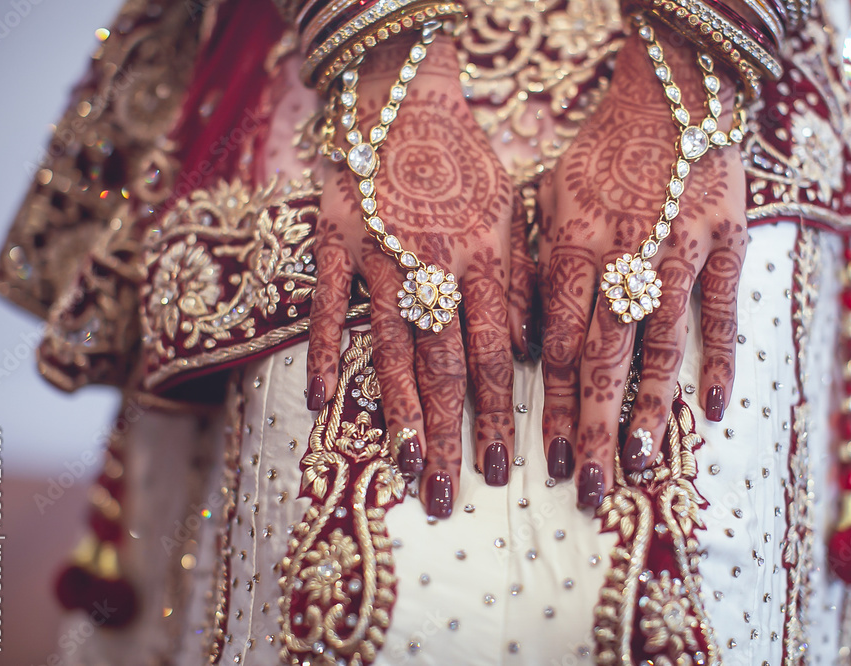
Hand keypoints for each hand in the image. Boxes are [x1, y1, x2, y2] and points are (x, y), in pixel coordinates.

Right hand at [306, 36, 515, 517]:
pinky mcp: (336, 245)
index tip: (497, 467)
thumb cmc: (464, 157)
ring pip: (392, 348)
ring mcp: (380, 257)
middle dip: (448, 435)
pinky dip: (328, 353)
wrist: (400, 95)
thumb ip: (519, 281)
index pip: (493, 355)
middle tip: (444, 492)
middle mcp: (435, 267)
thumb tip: (526, 351)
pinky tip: (324, 401)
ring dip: (398, 411)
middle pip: (443, 367)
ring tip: (402, 463)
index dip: (495, 415)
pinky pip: (331, 307)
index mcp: (483, 260)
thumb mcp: (510, 211)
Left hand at [537, 32, 747, 506]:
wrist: (671, 89)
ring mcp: (677, 252)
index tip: (541, 452)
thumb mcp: (550, 197)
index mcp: (571, 246)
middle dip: (590, 427)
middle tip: (585, 485)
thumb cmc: (600, 148)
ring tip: (638, 463)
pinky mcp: (723, 242)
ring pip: (659, 345)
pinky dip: (720, 359)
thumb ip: (540, 268)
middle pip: (603, 358)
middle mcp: (620, 256)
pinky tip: (714, 408)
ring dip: (647, 409)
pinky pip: (722, 309)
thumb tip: (531, 343)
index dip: (549, 402)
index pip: (557, 342)